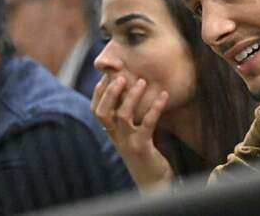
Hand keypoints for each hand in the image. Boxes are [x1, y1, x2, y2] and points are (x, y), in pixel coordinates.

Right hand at [91, 75, 173, 190]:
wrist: (153, 182)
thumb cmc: (144, 154)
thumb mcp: (132, 135)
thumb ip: (129, 118)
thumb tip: (130, 93)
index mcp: (112, 133)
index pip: (96, 110)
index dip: (99, 92)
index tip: (107, 76)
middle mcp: (116, 137)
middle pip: (102, 112)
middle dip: (110, 92)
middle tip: (121, 76)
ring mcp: (128, 142)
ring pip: (122, 116)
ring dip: (132, 96)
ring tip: (142, 81)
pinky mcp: (142, 147)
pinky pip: (147, 124)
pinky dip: (155, 107)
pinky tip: (164, 96)